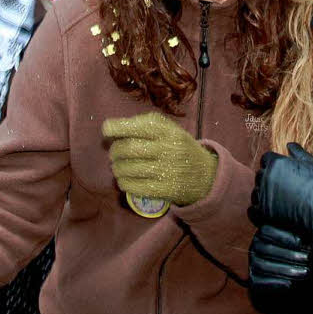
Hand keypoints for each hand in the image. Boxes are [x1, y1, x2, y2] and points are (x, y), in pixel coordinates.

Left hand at [102, 112, 217, 205]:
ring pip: (128, 169)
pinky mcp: (165, 190)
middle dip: (114, 151)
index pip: (137, 126)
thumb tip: (111, 128)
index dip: (117, 127)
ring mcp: (167, 171)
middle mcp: (168, 149)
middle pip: (128, 148)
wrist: (205, 174)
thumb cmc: (179, 147)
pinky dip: (124, 183)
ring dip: (117, 168)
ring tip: (118, 167)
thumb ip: (145, 123)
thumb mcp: (170, 129)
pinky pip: (134, 187)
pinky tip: (125, 180)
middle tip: (114, 154)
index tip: (107, 130)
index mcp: (168, 131)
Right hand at [249, 224, 310, 313]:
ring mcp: (252, 263)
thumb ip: (301, 236)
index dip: (282, 236)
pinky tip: (290, 284)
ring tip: (304, 272)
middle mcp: (255, 247)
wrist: (291, 277)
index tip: (300, 242)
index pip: (266, 231)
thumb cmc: (299, 252)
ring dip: (286, 270)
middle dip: (290, 254)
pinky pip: (259, 282)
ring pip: (264, 265)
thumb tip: (310, 234)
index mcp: (264, 233)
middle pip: (267, 249)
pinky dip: (275, 283)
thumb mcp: (299, 242)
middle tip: (308, 259)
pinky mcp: (253, 280)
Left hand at [251, 143, 312, 236]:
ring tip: (278, 201)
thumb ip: (298, 152)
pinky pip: (252, 209)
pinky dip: (259, 211)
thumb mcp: (312, 163)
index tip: (280, 173)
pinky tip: (269, 212)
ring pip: (256, 192)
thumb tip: (289, 144)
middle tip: (281, 188)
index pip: (266, 159)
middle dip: (267, 180)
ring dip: (263, 195)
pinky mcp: (262, 212)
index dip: (273, 166)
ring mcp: (263, 195)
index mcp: (276, 162)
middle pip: (260, 175)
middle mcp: (266, 177)